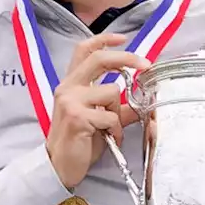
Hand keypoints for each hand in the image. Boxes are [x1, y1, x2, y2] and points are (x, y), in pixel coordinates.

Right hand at [46, 33, 149, 189]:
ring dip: (118, 113)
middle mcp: (68, 88)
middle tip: (145, 64)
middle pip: (99, 59)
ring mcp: (71, 101)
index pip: (84, 50)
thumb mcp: (98, 119)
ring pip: (111, 92)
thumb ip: (118, 106)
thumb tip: (143, 100)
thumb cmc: (78, 141)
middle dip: (126, 58)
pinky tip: (108, 138)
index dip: (104, 40)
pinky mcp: (78, 117)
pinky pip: (111, 116)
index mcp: (71, 83)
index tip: (123, 38)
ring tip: (110, 129)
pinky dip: (116, 130)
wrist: (59, 166)